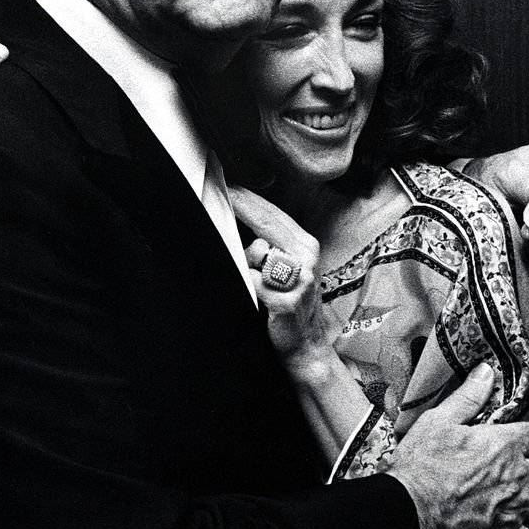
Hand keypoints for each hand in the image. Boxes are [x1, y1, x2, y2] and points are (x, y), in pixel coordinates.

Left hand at [229, 186, 330, 379]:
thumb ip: (271, 245)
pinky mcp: (285, 300)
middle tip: (222, 189)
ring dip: (248, 264)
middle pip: (265, 223)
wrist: (306, 346)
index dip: (249, 198)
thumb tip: (241, 218)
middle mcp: (306, 256)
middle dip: (241, 205)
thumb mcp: (288, 268)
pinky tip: (260, 298)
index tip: (228, 181)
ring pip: (256, 253)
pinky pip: (252, 282)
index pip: (273, 215)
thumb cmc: (292, 303)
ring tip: (261, 283)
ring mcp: (298, 279)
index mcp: (305, 245)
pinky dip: (249, 287)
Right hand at [387, 363, 528, 528]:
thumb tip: (486, 372)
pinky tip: (515, 521)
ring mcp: (514, 508)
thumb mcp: (439, 420)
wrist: (409, 510)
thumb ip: (468, 396)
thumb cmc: (422, 464)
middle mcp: (517, 476)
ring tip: (525, 493)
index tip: (528, 438)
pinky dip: (527, 526)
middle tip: (528, 465)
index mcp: (504, 444)